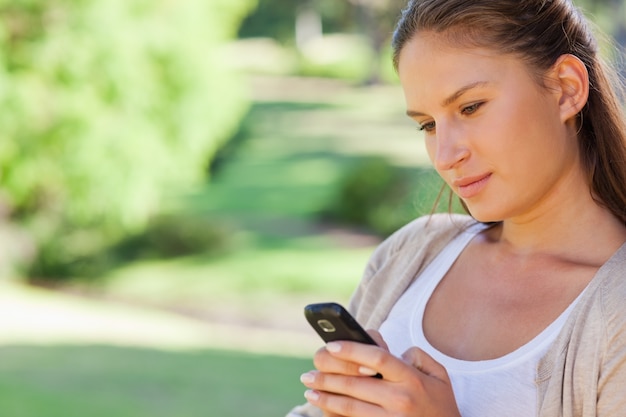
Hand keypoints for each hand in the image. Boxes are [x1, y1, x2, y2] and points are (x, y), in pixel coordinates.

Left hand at [300, 331, 460, 416]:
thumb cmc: (440, 405)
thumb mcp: (439, 376)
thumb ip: (416, 356)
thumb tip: (390, 350)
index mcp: (412, 379)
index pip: (377, 357)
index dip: (352, 350)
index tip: (331, 345)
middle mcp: (401, 399)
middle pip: (356, 383)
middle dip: (327, 377)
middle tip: (307, 373)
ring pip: (350, 407)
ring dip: (325, 398)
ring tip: (309, 391)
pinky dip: (335, 416)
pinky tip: (324, 409)